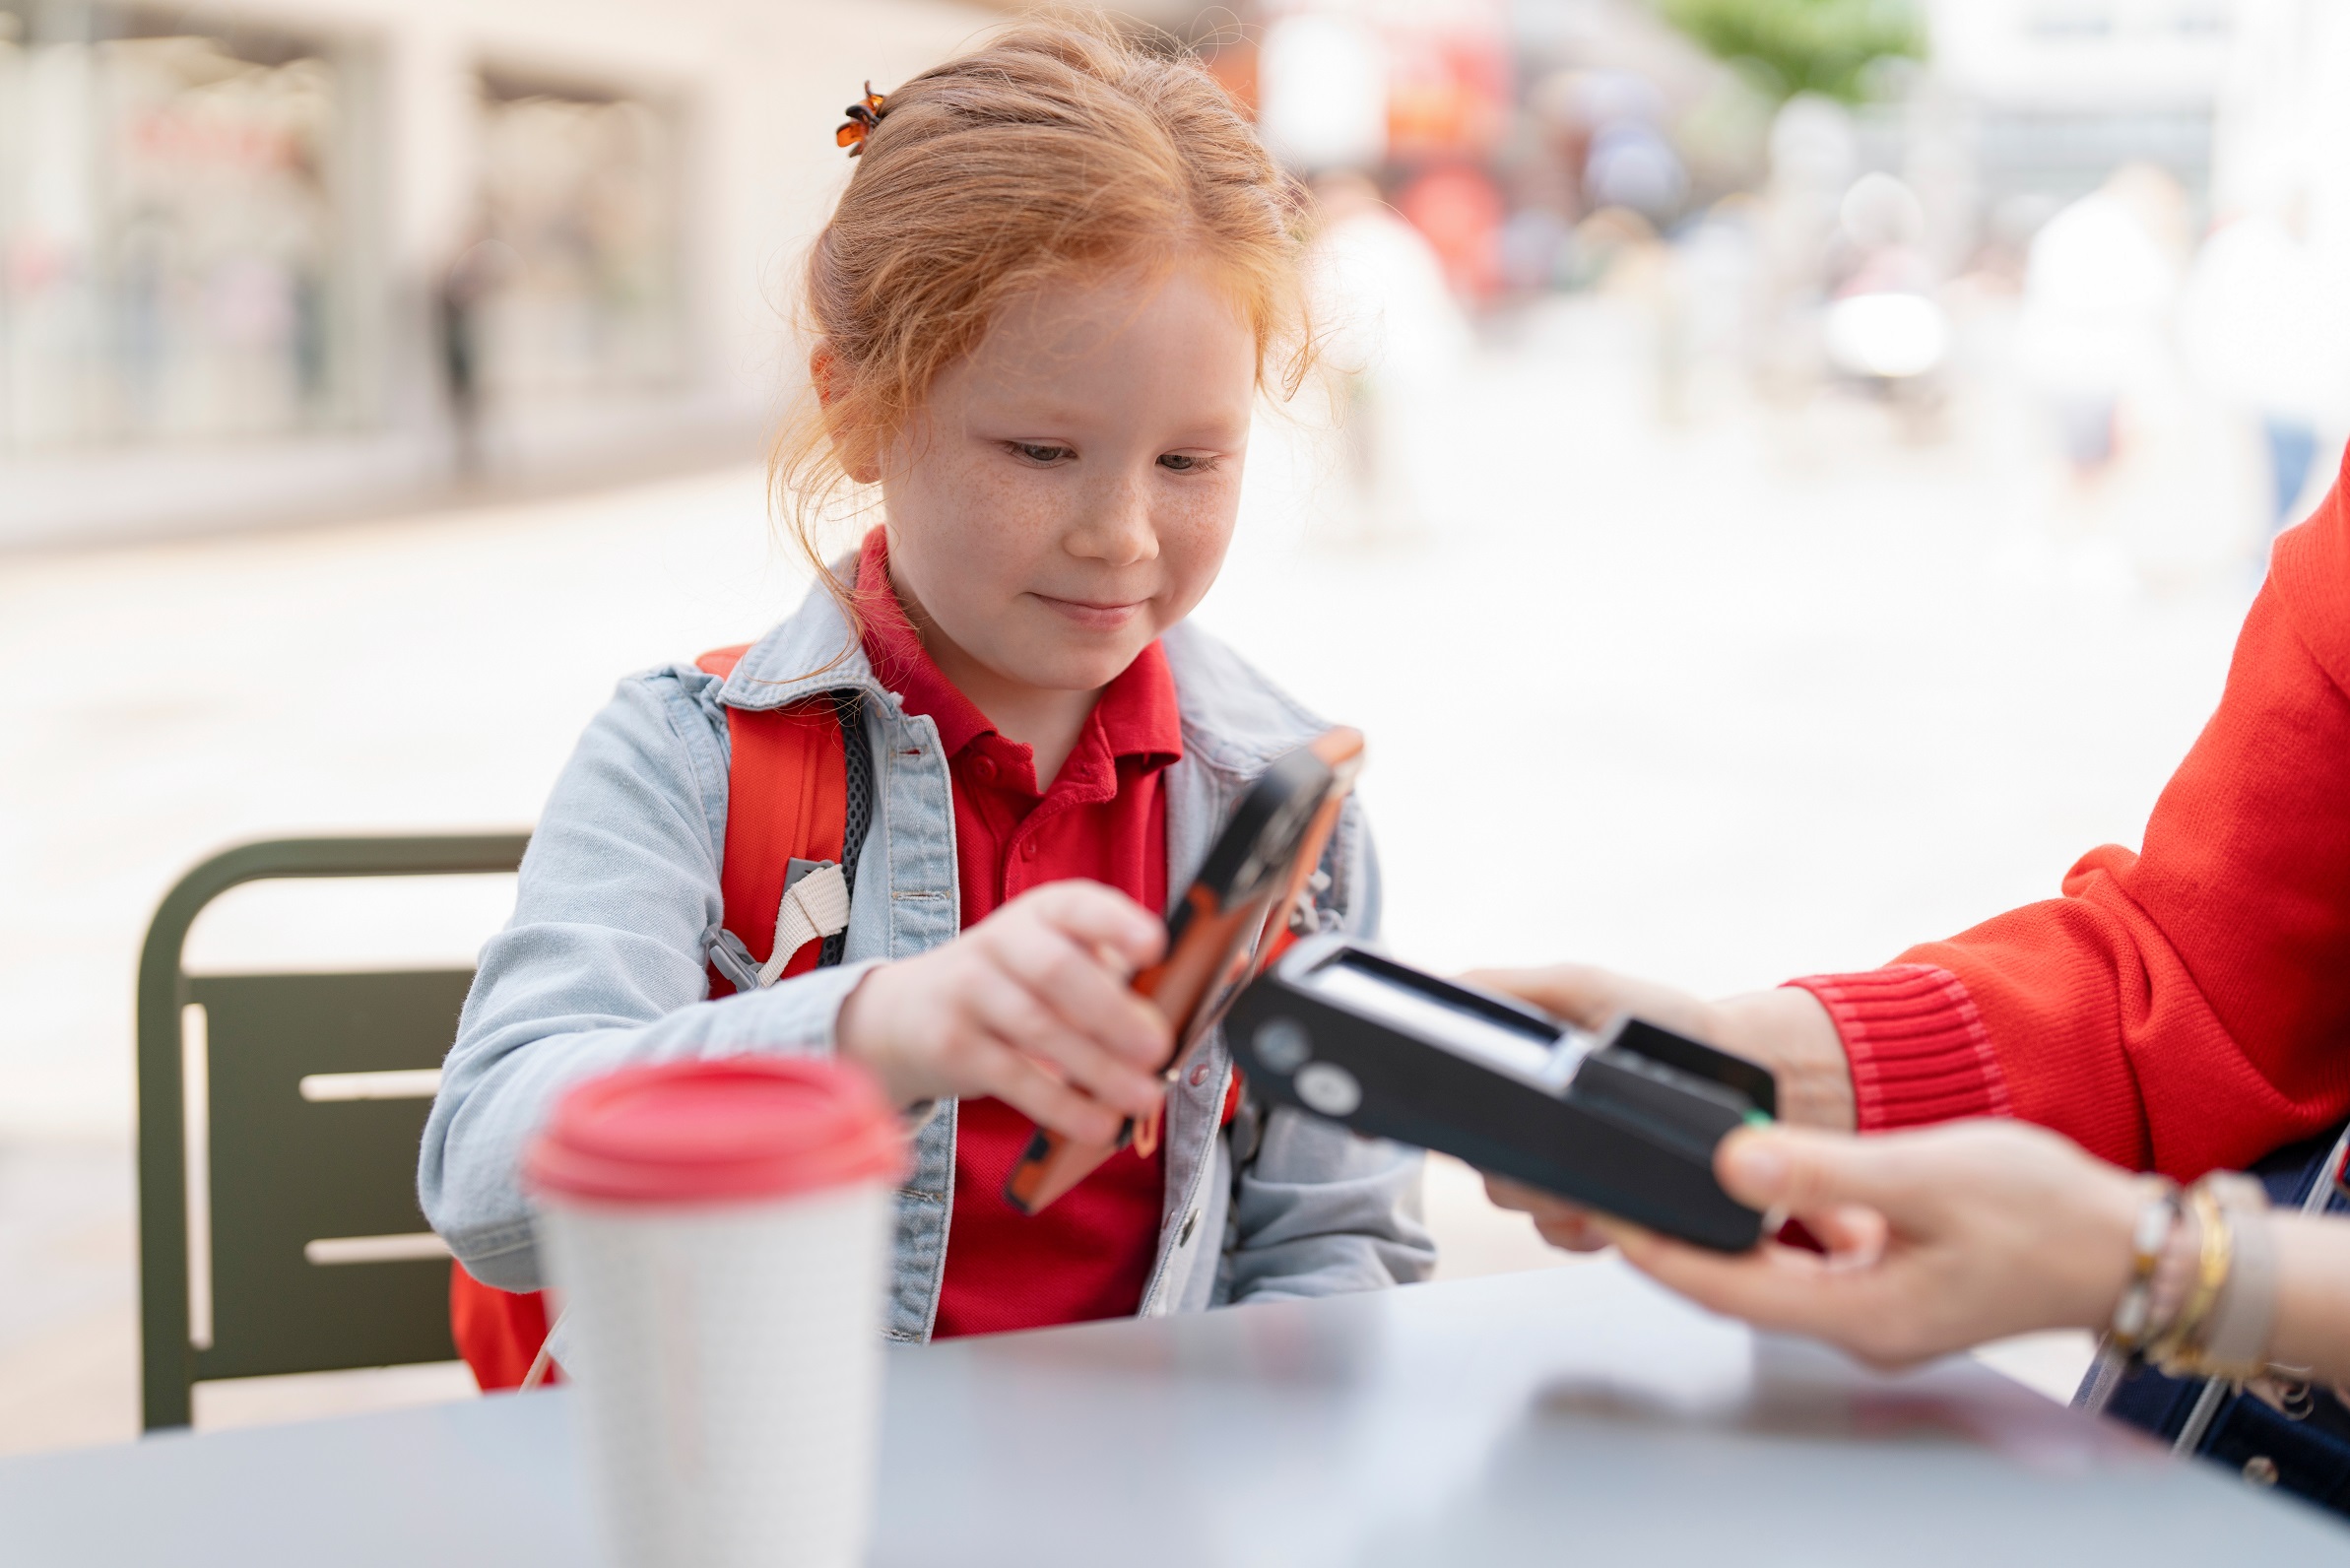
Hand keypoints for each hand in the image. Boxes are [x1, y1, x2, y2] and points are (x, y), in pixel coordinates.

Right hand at [835, 881, 1171, 1144]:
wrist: (905, 1013)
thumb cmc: (1010, 986)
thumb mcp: (1051, 962)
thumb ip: (1107, 983)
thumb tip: (1165, 1027)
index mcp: (1041, 913)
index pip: (1078, 905)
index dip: (1116, 923)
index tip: (1155, 947)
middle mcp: (1000, 941)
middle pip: (1056, 970)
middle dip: (1111, 1011)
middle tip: (1157, 1048)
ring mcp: (969, 990)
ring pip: (1039, 1029)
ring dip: (1098, 1068)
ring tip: (1143, 1097)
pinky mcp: (951, 1044)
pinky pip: (1012, 1076)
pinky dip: (1061, 1105)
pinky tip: (1097, 1123)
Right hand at [1467, 964, 1855, 1251]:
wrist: (1742, 1076)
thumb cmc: (1664, 1024)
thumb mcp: (1579, 987)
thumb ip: (1502, 987)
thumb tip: (1441, 995)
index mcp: (1514, 1073)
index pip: (1457, 1110)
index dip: (1456, 1123)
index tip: (1471, 1130)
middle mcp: (1529, 1122)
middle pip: (1486, 1166)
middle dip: (1524, 1166)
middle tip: (1568, 1148)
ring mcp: (1560, 1168)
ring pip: (1520, 1203)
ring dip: (1557, 1196)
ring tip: (1602, 1172)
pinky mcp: (1594, 1211)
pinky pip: (1560, 1235)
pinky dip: (1584, 1226)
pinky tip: (1613, 1203)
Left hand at [1597, 1120, 2144, 1369]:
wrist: (2135, 1246)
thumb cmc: (2051, 1213)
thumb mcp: (1928, 1175)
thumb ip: (1824, 1170)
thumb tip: (1732, 1162)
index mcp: (1863, 1314)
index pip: (1724, 1288)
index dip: (1655, 1250)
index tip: (1602, 1212)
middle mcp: (1860, 1327)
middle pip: (1736, 1285)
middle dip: (1671, 1239)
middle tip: (1613, 1189)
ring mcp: (1878, 1312)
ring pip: (1770, 1273)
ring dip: (1720, 1229)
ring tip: (1666, 1177)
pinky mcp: (1894, 1288)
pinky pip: (1809, 1260)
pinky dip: (1774, 1224)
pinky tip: (1763, 1180)